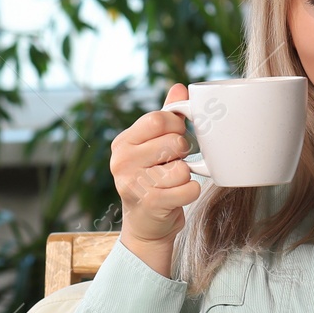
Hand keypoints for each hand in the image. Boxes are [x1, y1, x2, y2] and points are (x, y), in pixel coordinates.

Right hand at [109, 83, 202, 262]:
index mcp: (123, 143)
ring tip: (172, 182)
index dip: (176, 126)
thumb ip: (166, 117)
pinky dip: (191, 192)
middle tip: (174, 163)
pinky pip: (189, 189)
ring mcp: (133, 184)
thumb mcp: (153, 147)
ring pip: (183, 168)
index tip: (175, 137)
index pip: (157, 119)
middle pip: (173, 142)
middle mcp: (122, 162)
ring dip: (186, 176)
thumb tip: (179, 87)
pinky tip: (178, 196)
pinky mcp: (150, 204)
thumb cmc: (152, 180)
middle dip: (183, 153)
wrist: (146, 225)